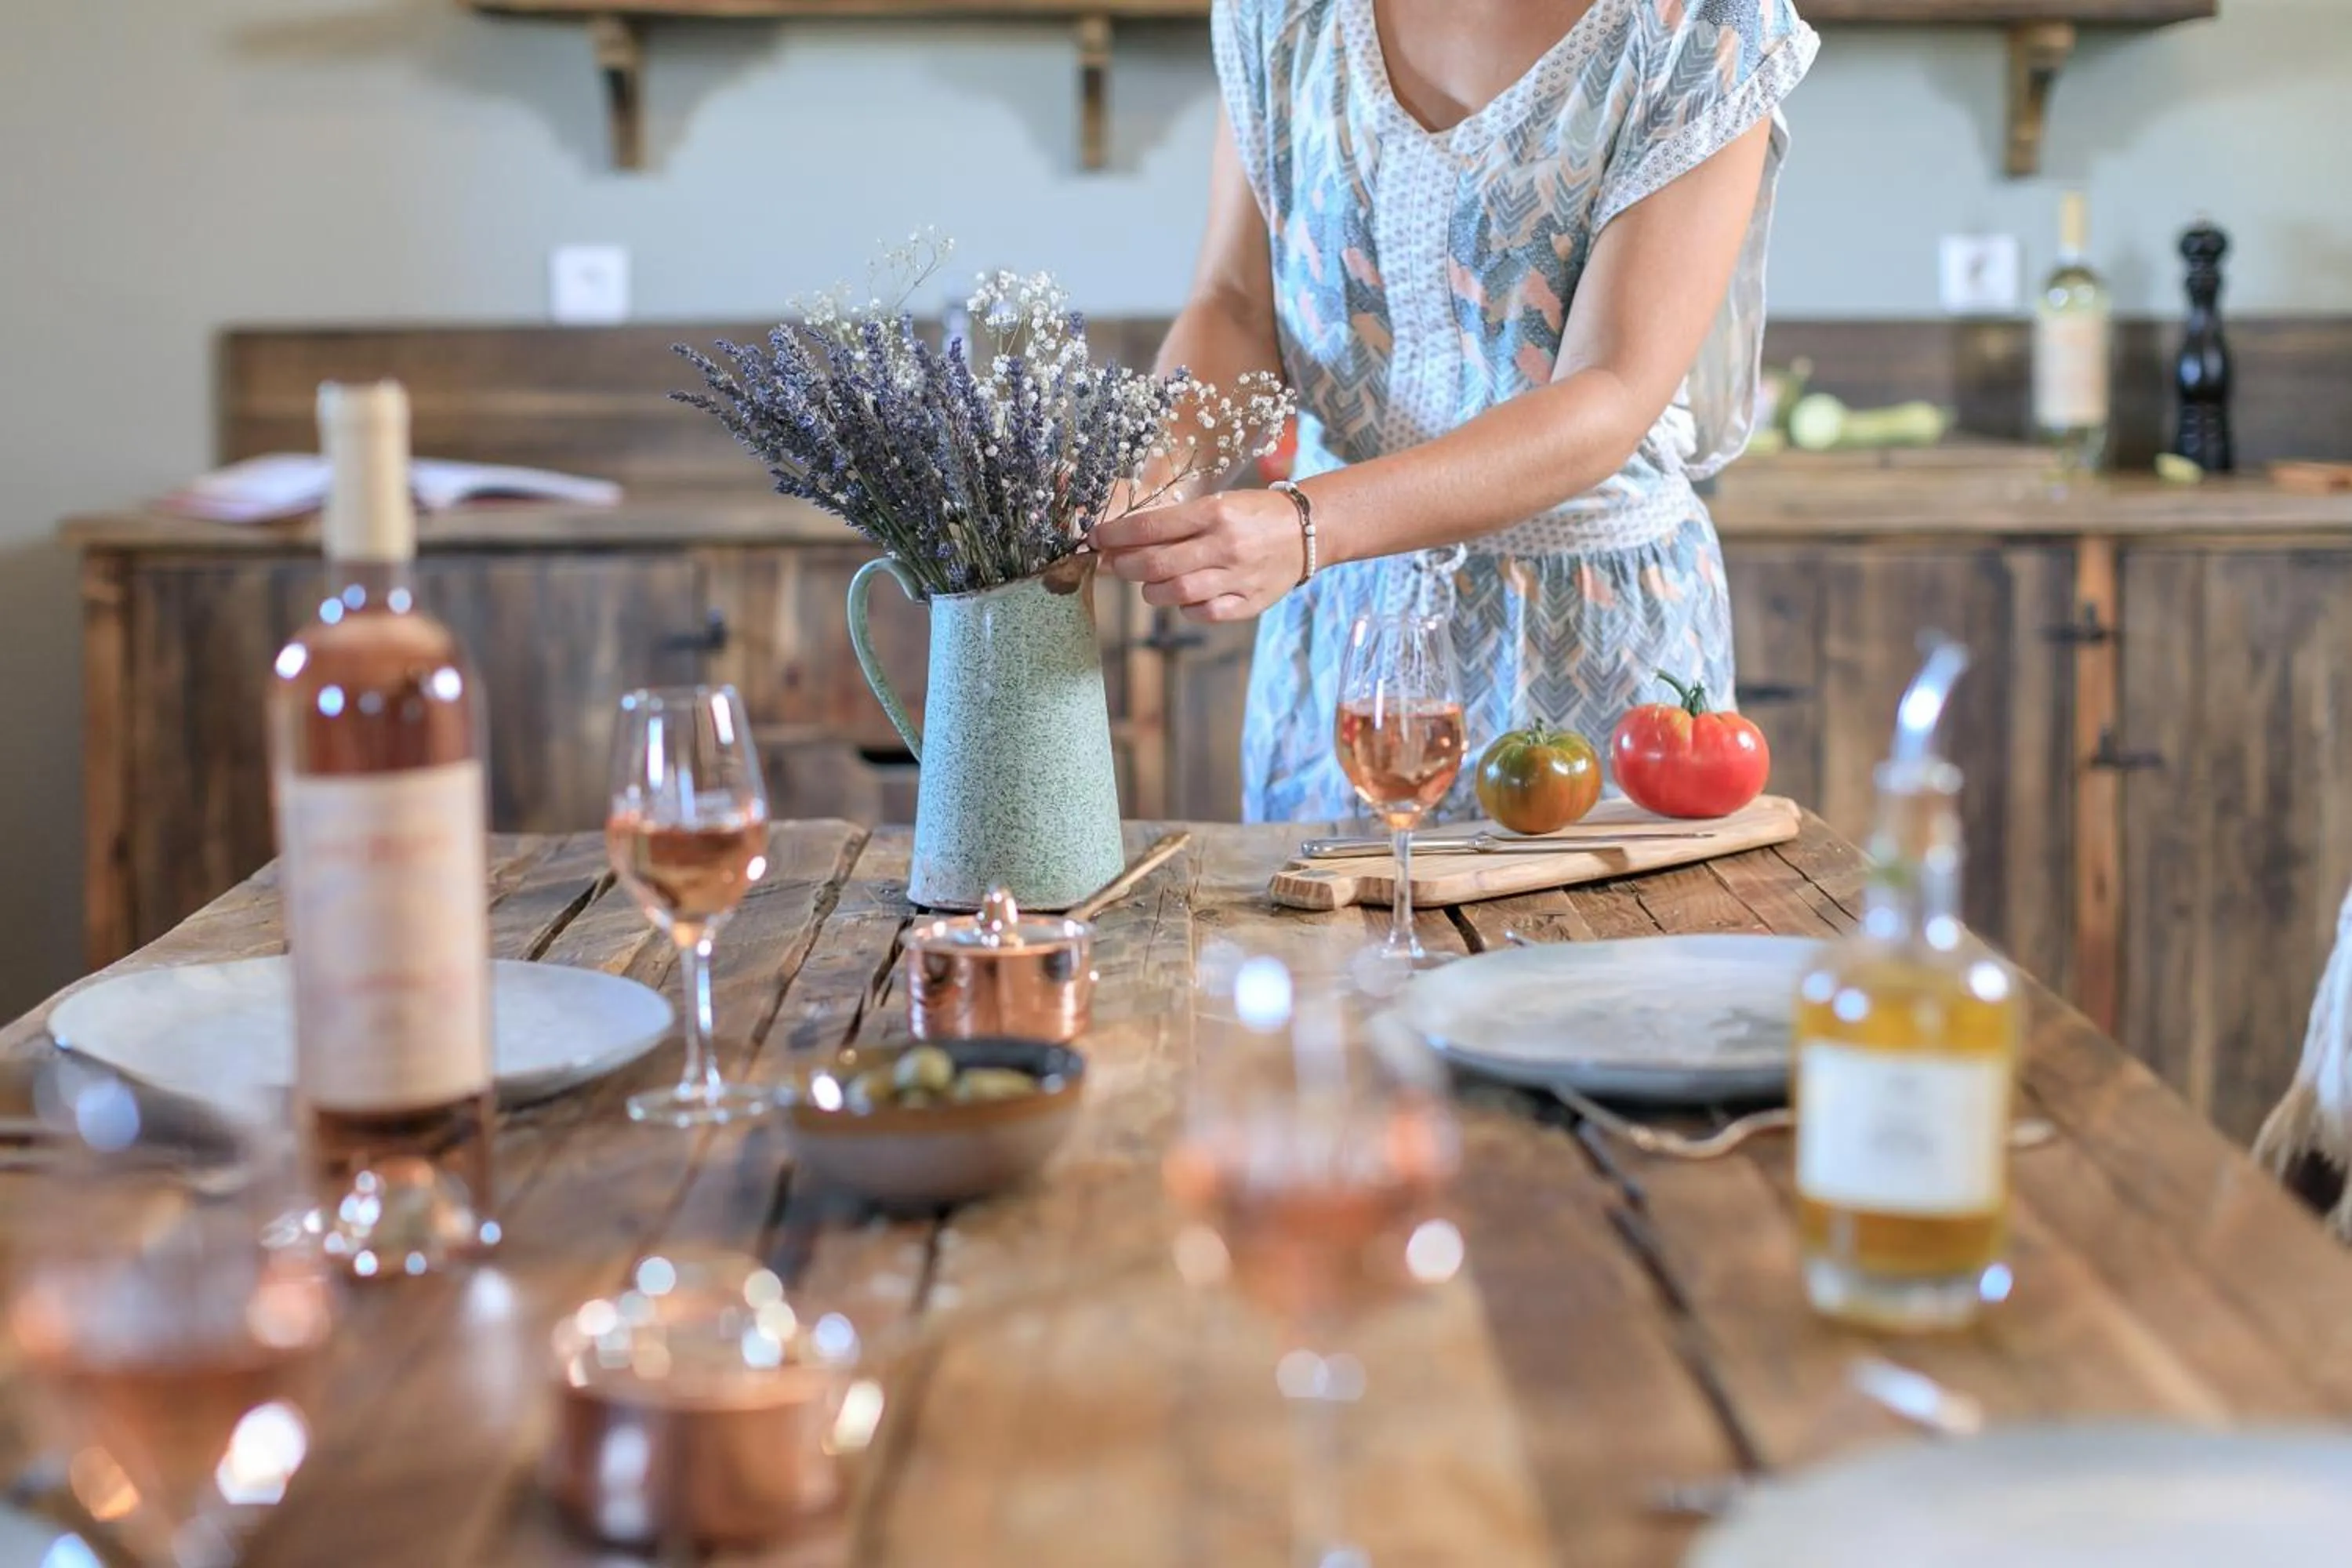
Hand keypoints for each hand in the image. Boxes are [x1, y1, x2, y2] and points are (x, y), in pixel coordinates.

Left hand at [1092, 489, 1307, 621]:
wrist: (1306, 531)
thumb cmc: (1253, 514)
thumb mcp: (1217, 503)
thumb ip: (1177, 521)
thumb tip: (1125, 538)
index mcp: (1214, 512)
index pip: (1150, 526)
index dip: (1115, 535)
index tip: (1096, 539)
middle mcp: (1225, 545)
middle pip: (1156, 563)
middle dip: (1124, 565)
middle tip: (1113, 564)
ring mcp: (1238, 577)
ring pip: (1176, 593)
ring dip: (1151, 590)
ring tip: (1149, 583)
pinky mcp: (1249, 602)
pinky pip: (1203, 613)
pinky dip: (1185, 608)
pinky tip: (1183, 597)